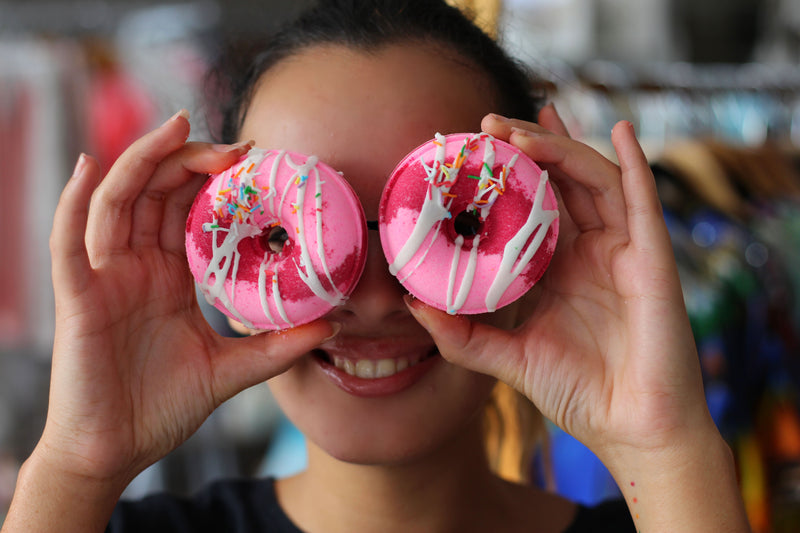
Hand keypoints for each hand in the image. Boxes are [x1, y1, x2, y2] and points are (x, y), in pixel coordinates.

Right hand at [39, 112, 336, 487]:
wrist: (116, 451)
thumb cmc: (163, 407)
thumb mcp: (231, 371)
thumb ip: (276, 348)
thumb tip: (330, 328)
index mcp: (168, 277)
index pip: (188, 211)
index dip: (215, 182)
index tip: (255, 160)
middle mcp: (135, 267)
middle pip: (156, 193)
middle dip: (190, 160)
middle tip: (235, 144)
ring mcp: (104, 277)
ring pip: (118, 202)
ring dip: (144, 159)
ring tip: (179, 126)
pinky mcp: (78, 298)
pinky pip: (70, 242)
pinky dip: (76, 201)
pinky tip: (93, 165)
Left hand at [407, 106, 708, 455]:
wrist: (631, 431)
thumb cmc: (577, 393)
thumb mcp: (506, 357)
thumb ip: (462, 335)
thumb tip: (411, 304)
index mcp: (559, 267)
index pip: (532, 205)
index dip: (508, 174)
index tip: (472, 150)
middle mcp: (591, 251)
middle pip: (560, 181)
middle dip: (527, 147)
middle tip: (488, 124)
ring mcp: (623, 251)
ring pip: (593, 181)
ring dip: (560, 148)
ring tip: (520, 131)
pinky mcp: (653, 259)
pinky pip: (644, 201)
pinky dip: (635, 163)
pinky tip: (620, 130)